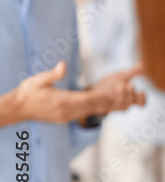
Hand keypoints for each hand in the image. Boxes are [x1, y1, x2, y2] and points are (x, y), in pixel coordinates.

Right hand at [2, 61, 141, 125]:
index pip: (91, 99)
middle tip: (131, 91)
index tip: (121, 90)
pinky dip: (100, 107)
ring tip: (126, 96)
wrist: (17, 109)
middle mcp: (69, 112)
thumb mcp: (38, 81)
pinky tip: (109, 102)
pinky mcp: (67, 117)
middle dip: (115, 99)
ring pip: (94, 110)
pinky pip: (88, 112)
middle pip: (97, 106)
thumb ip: (53, 74)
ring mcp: (68, 116)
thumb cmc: (27, 93)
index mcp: (64, 102)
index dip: (108, 95)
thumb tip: (63, 65)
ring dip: (110, 103)